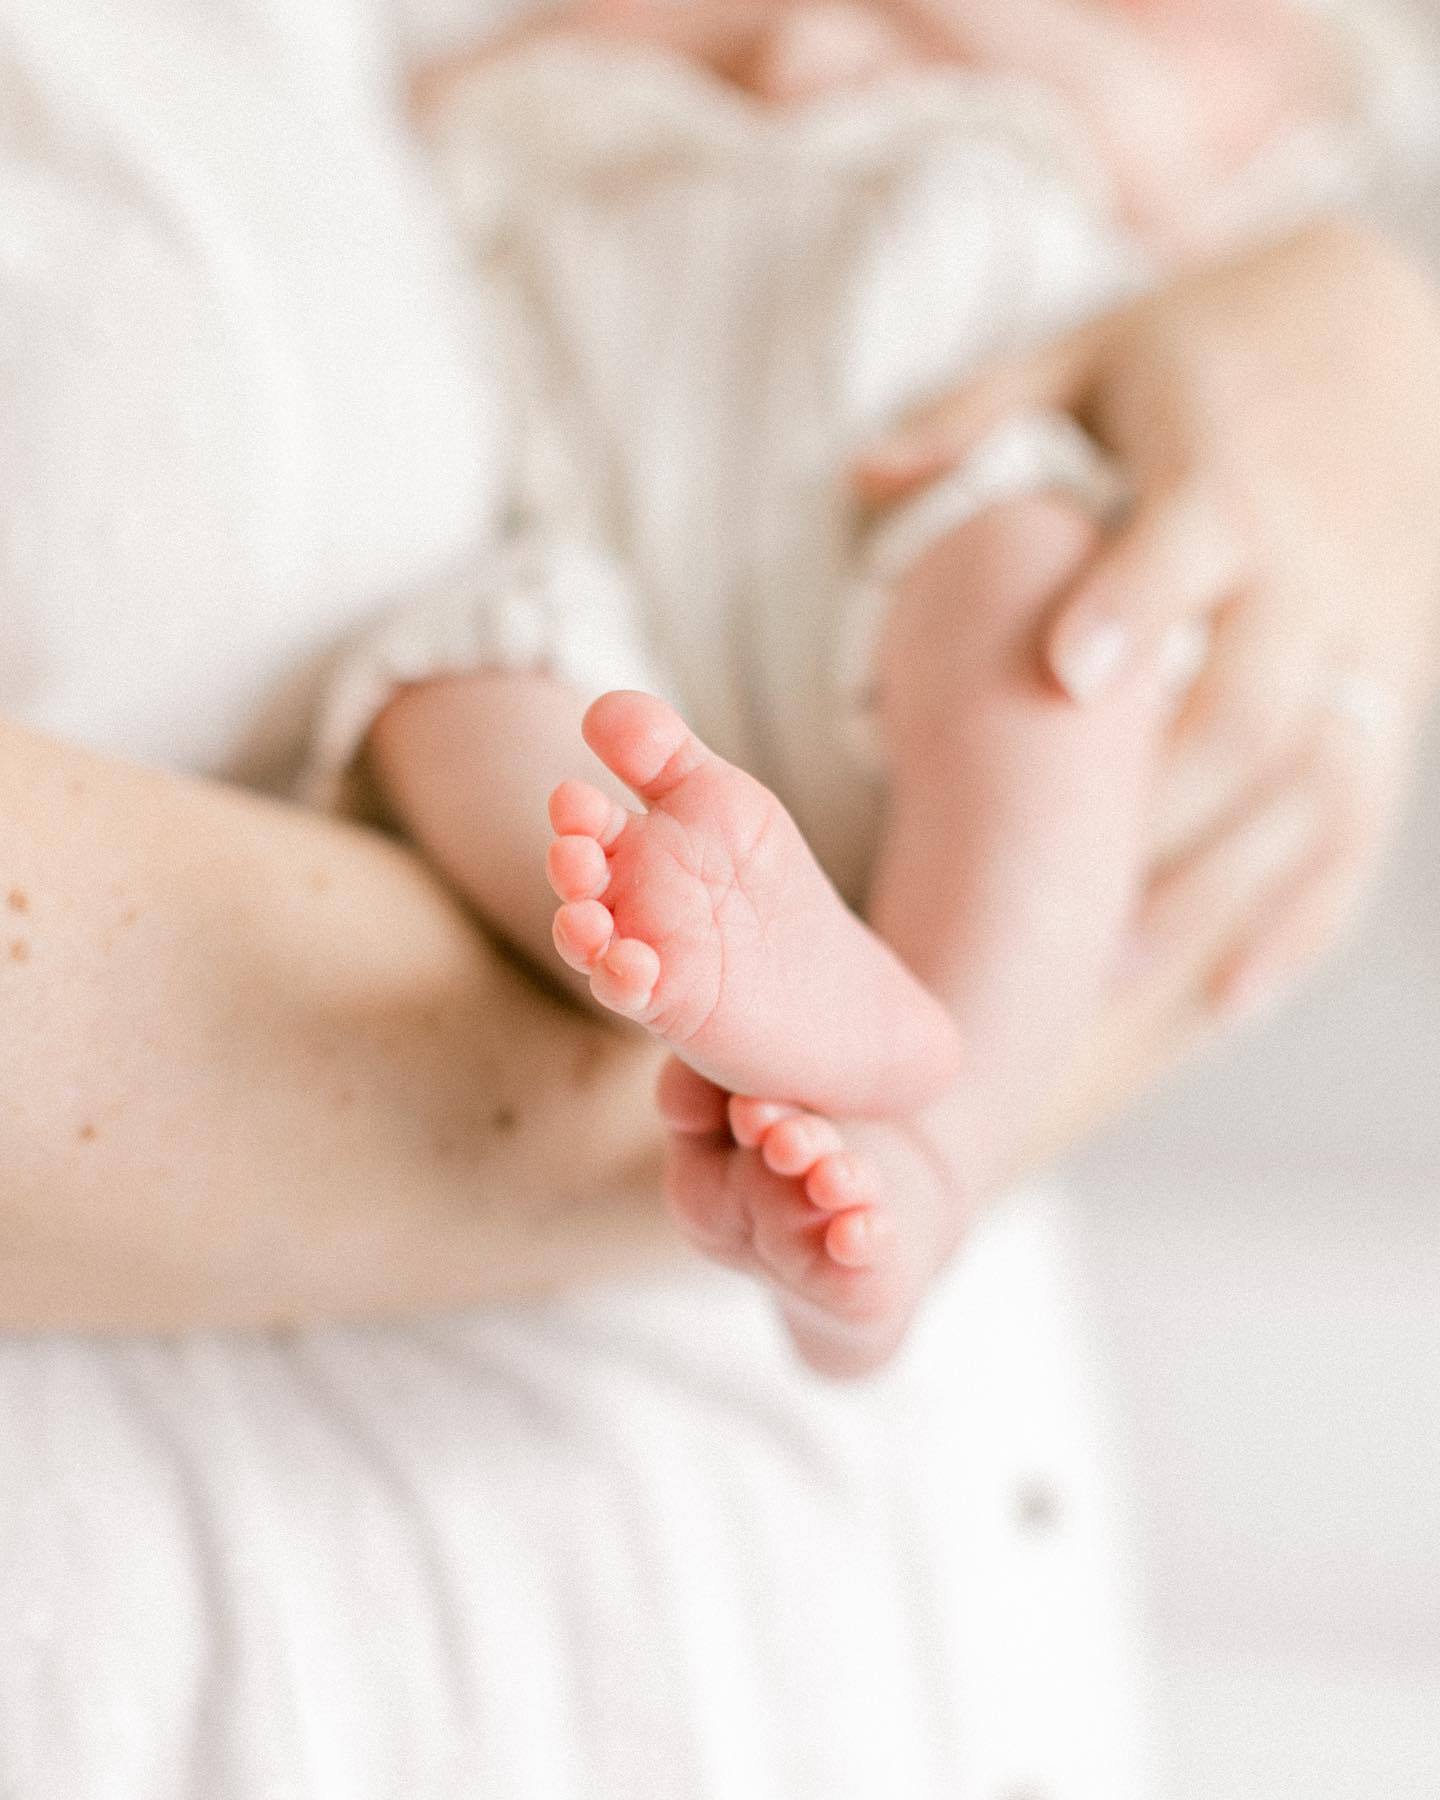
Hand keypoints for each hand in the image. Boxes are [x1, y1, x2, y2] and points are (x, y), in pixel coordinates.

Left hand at [858, 222, 1439, 1146]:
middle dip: (1162, 808)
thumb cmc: (1218, 349)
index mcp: (1228, 475)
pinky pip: (1362, 823)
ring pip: (1307, 787)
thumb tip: (862, 473)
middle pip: (1251, 704)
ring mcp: (1360, 647)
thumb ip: (983, 409)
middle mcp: (1308, 572)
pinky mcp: (1391, 700)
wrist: (1402, 340)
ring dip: (1218, 889)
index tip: (1067, 672)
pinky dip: (1305, 915)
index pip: (1194, 543)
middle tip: (1056, 899)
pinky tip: (1230, 994)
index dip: (1138, 604)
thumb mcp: (1097, 352)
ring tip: (1109, 977)